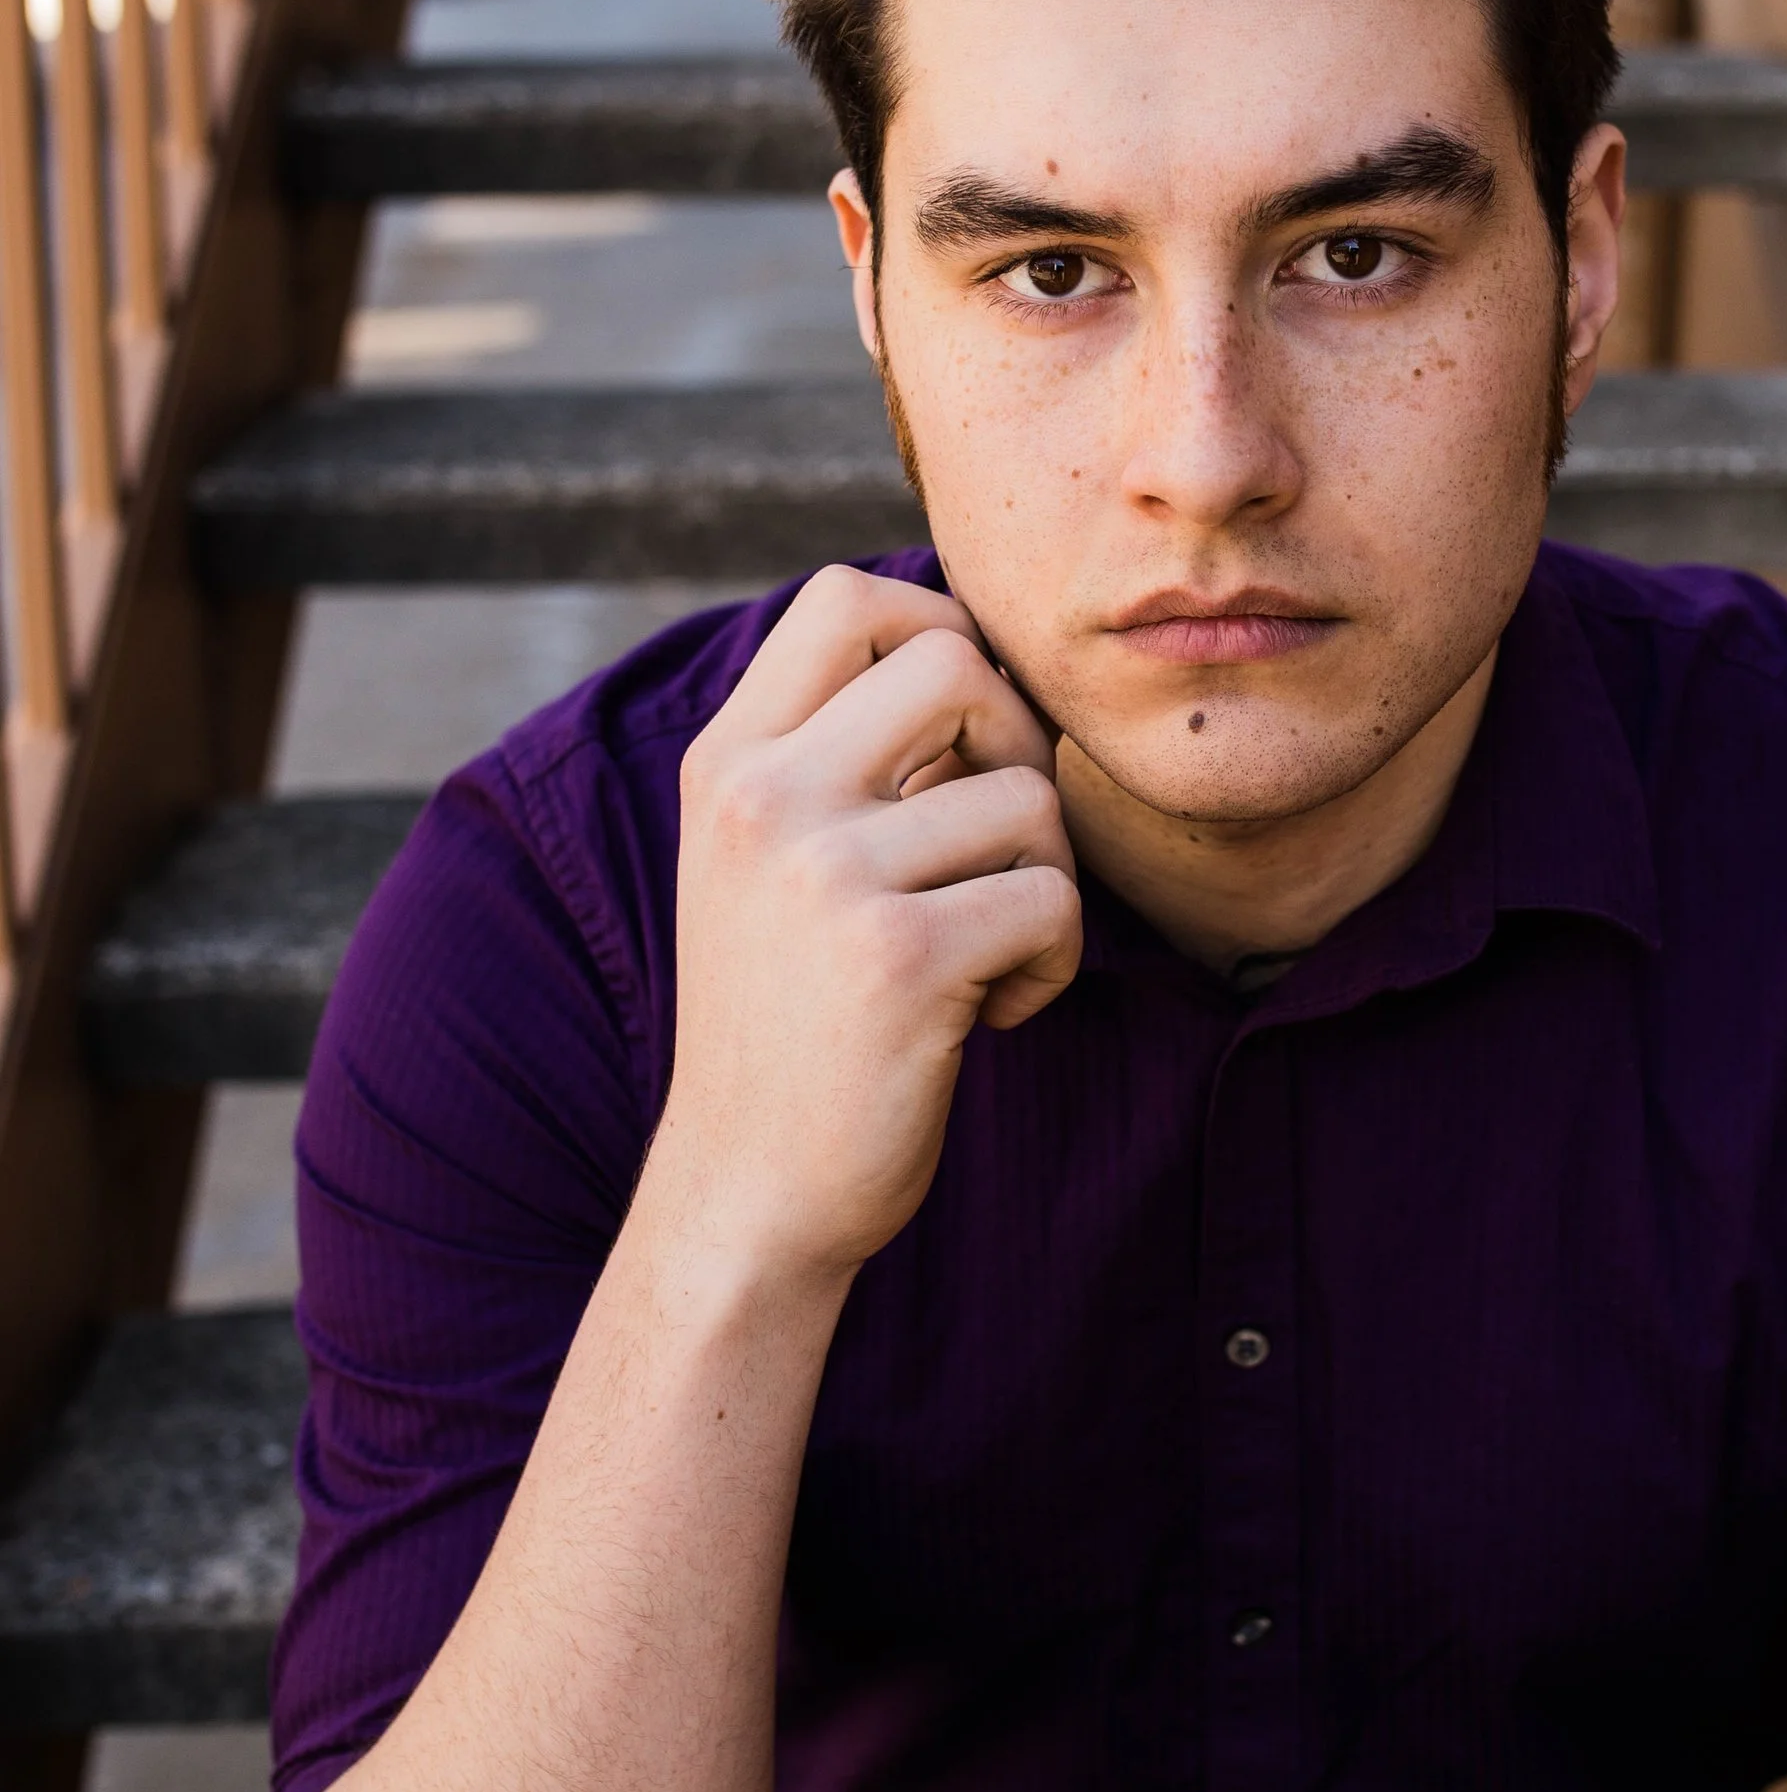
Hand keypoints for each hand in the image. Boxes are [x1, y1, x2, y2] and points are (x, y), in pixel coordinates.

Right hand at [647, 565, 1082, 1296]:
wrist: (747, 1194)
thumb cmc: (790, 1022)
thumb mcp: (767, 863)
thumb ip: (840, 757)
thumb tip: (973, 650)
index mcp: (728, 763)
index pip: (848, 597)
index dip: (942, 632)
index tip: (965, 733)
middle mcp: (762, 798)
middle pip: (956, 658)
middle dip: (1019, 743)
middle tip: (1001, 844)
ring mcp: (826, 873)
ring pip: (1029, 797)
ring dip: (1046, 882)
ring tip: (989, 956)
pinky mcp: (900, 957)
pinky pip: (1050, 899)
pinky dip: (1052, 963)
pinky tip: (993, 1014)